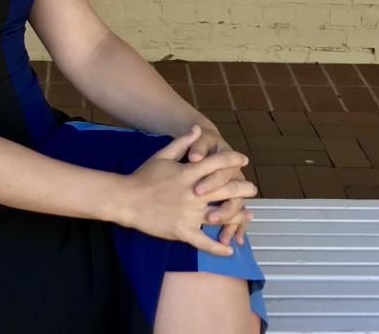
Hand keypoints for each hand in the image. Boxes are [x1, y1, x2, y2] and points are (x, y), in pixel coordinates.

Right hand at [113, 125, 257, 256]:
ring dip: (238, 215)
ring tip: (248, 215)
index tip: (244, 159)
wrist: (126, 199)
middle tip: (252, 188)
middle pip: (226, 189)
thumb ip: (183, 142)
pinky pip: (204, 242)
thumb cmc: (144, 175)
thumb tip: (197, 128)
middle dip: (243, 188)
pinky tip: (229, 250)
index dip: (234, 159)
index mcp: (188, 173)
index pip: (218, 163)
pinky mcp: (182, 231)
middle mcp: (193, 193)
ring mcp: (188, 214)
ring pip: (221, 216)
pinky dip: (218, 248)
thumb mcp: (163, 155)